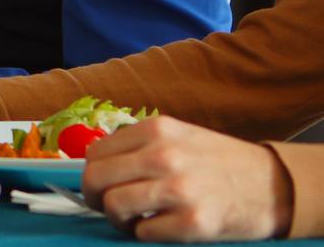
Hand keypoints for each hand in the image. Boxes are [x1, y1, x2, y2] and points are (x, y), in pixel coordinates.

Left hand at [83, 116, 293, 241]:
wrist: (272, 186)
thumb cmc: (218, 163)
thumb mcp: (178, 136)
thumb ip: (138, 145)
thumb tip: (96, 165)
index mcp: (157, 130)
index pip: (96, 153)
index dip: (92, 173)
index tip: (101, 184)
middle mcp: (164, 156)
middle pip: (96, 179)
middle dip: (95, 197)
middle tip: (106, 205)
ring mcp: (178, 189)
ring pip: (114, 206)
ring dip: (118, 218)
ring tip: (134, 218)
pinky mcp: (192, 222)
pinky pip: (143, 232)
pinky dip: (145, 233)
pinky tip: (160, 226)